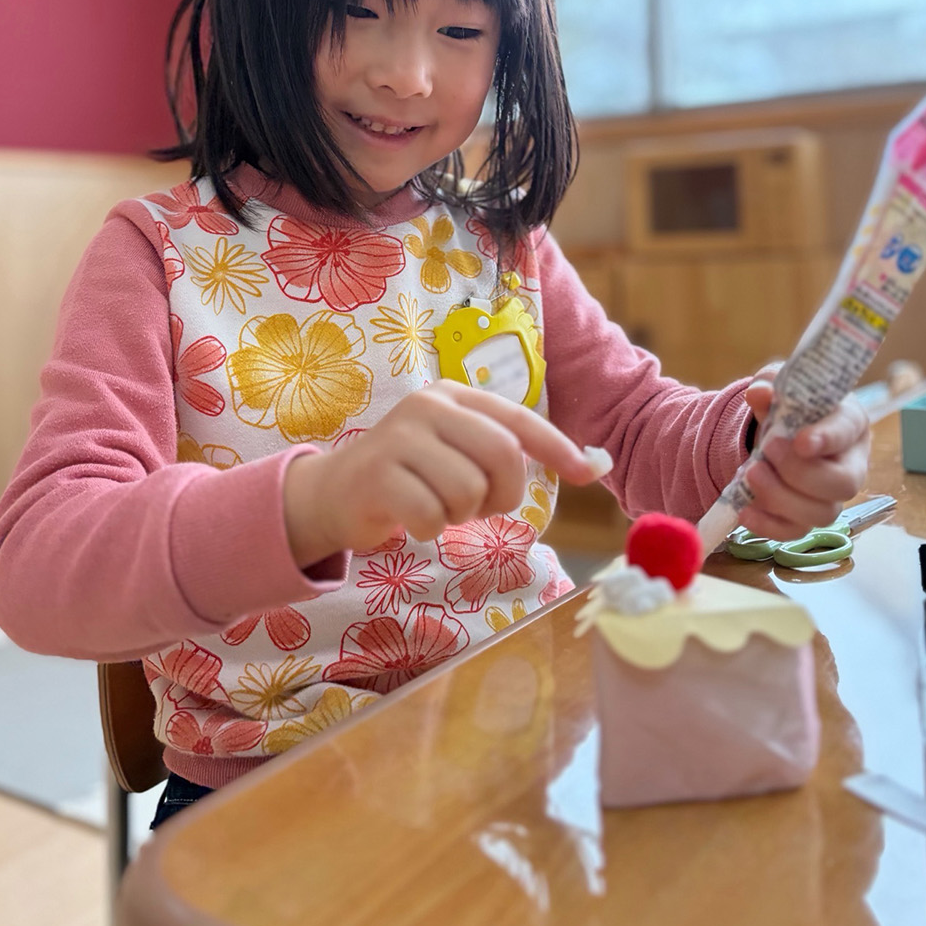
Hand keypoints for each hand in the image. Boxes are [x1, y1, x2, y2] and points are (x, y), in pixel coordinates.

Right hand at [283, 379, 607, 567]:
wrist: (333, 492)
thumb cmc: (410, 475)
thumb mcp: (456, 452)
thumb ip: (506, 454)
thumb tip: (592, 465)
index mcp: (454, 396)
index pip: (518, 420)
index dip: (558, 447)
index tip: (589, 473)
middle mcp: (428, 406)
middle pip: (501, 455)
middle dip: (503, 494)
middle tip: (480, 507)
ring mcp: (399, 437)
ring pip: (468, 489)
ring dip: (460, 514)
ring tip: (436, 507)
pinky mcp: (377, 473)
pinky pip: (431, 515)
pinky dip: (429, 529)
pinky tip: (411, 518)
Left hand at [739, 366, 870, 541]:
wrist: (778, 432)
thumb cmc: (791, 406)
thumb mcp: (779, 385)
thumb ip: (770, 383)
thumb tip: (760, 393)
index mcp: (848, 421)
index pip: (848, 430)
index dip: (828, 438)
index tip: (801, 441)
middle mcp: (850, 464)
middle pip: (844, 483)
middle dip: (801, 472)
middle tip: (766, 451)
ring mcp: (831, 496)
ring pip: (822, 513)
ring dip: (781, 498)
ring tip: (750, 474)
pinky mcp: (807, 518)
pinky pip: (795, 532)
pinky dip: (768, 525)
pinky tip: (745, 510)